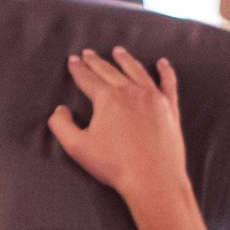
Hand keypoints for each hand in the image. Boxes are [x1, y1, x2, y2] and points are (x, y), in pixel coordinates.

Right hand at [49, 46, 185, 203]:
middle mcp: (130, 91)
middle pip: (109, 70)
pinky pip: (168, 82)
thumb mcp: (77, 147)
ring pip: (136, 71)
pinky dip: (165, 71)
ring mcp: (153, 97)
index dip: (78, 69)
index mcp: (107, 98)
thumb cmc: (114, 165)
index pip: (88, 78)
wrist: (153, 178)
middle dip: (96, 61)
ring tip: (118, 51)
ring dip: (125, 59)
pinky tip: (162, 63)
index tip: (72, 60)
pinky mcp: (170, 107)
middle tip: (87, 53)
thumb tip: (60, 110)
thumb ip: (62, 125)